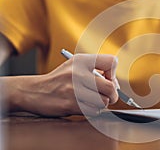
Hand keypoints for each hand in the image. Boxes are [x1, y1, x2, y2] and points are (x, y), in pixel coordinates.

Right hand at [3, 54, 118, 116]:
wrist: (33, 91)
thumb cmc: (60, 80)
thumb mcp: (75, 66)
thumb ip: (95, 70)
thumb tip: (115, 84)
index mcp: (81, 60)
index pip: (111, 62)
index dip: (114, 74)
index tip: (107, 79)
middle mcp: (78, 73)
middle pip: (111, 87)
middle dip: (113, 95)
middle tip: (108, 96)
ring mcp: (73, 89)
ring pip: (104, 101)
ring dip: (101, 104)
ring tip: (92, 101)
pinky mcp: (70, 104)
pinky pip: (93, 111)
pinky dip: (92, 110)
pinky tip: (83, 106)